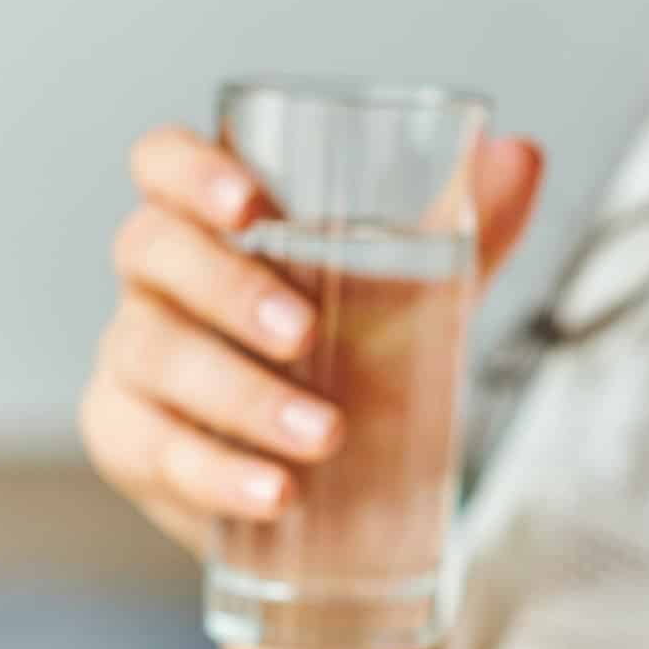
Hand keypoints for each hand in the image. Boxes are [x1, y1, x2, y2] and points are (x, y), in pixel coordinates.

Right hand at [79, 124, 542, 554]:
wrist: (343, 482)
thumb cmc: (363, 352)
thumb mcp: (422, 291)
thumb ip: (469, 225)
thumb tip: (521, 154)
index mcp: (215, 218)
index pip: (162, 161)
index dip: (189, 170)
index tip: (250, 203)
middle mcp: (158, 277)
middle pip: (151, 250)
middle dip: (227, 289)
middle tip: (305, 333)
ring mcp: (131, 359)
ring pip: (154, 357)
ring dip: (242, 397)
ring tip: (324, 436)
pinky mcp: (127, 440)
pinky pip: (153, 450)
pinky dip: (218, 473)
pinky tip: (277, 494)